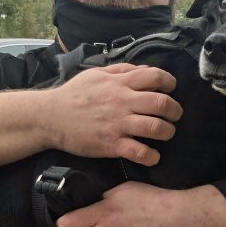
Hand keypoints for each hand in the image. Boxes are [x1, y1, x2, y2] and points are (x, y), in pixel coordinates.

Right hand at [49, 64, 182, 165]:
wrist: (50, 117)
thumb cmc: (73, 95)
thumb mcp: (96, 74)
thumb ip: (121, 70)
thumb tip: (145, 69)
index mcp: (119, 83)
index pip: (156, 77)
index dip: (169, 82)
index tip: (171, 89)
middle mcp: (122, 102)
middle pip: (162, 103)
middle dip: (175, 110)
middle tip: (174, 115)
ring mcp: (118, 124)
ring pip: (156, 128)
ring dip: (167, 132)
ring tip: (166, 133)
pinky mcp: (111, 144)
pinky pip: (139, 152)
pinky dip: (151, 156)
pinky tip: (152, 156)